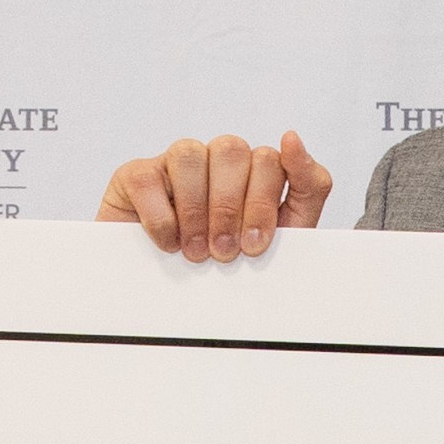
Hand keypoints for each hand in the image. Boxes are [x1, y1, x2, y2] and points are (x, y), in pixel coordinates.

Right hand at [98, 133, 333, 257]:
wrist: (175, 305)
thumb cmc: (234, 270)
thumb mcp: (284, 238)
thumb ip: (307, 189)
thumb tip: (292, 137)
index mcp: (255, 172)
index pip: (272, 160)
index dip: (264, 203)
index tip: (255, 245)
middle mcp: (216, 160)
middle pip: (233, 151)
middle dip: (231, 208)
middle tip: (225, 253)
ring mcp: (175, 164)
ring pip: (190, 155)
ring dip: (196, 211)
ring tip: (197, 252)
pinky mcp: (135, 175)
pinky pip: (148, 178)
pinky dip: (161, 217)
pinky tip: (169, 244)